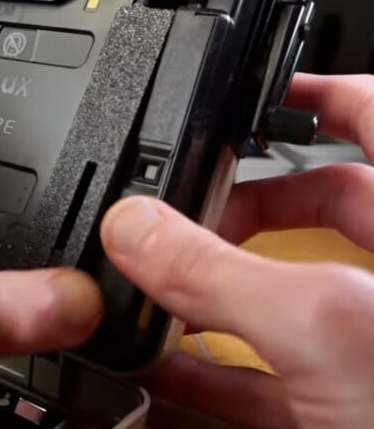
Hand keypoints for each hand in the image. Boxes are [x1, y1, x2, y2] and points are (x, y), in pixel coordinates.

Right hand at [100, 73, 373, 428]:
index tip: (247, 88)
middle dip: (235, 206)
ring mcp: (371, 344)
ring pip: (287, 294)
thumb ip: (218, 271)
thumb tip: (136, 228)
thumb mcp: (327, 328)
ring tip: (153, 289)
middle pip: (312, 204)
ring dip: (213, 292)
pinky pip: (271, 372)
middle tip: (175, 215)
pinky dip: (215, 369)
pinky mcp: (348, 401)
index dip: (309, 90)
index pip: (369, 113)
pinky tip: (167, 370)